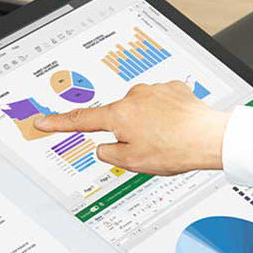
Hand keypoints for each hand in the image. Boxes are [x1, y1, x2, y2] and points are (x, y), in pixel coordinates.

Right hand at [32, 81, 228, 175]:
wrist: (210, 138)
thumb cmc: (174, 150)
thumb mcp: (133, 162)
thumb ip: (110, 154)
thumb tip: (104, 147)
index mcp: (119, 115)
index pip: (81, 121)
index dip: (58, 123)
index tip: (42, 121)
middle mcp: (134, 97)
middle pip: (118, 117)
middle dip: (127, 131)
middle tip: (147, 148)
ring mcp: (154, 90)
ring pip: (141, 110)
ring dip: (148, 123)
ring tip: (167, 139)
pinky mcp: (173, 89)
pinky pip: (160, 103)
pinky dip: (165, 115)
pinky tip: (176, 127)